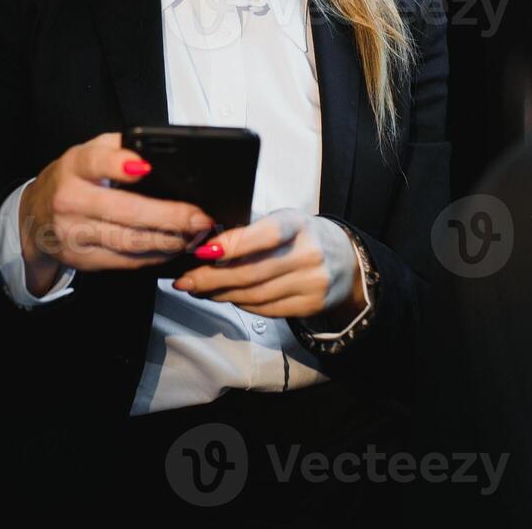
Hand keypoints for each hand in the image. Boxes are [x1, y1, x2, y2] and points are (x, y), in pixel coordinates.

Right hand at [19, 132, 214, 295]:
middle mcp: (69, 201)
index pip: (94, 162)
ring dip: (167, 240)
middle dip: (168, 216)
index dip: (118, 164)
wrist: (34, 220)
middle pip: (124, 210)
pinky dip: (154, 256)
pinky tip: (173, 248)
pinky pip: (125, 261)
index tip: (146, 167)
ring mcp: (74, 234)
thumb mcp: (86, 154)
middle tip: (199, 218)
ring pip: (128, 241)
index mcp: (73, 168)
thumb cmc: (71, 181)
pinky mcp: (83, 259)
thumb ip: (118, 147)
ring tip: (194, 236)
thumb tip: (161, 151)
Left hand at [170, 208, 364, 320]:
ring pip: (255, 295)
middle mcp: (308, 254)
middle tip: (185, 280)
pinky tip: (226, 297)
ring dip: (221, 294)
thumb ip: (249, 233)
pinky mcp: (311, 305)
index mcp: (297, 224)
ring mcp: (312, 283)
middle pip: (251, 272)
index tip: (201, 252)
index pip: (263, 235)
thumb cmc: (300, 237)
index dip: (230, 245)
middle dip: (210, 278)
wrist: (346, 260)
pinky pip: (266, 309)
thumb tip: (204, 247)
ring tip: (199, 289)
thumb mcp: (281, 222)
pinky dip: (241, 304)